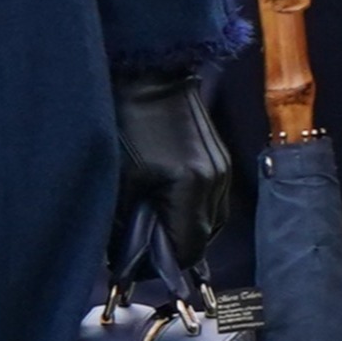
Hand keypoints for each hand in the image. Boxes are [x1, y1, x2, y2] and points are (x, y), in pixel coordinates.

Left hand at [111, 69, 233, 279]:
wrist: (148, 71)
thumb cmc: (126, 119)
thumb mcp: (118, 179)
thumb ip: (124, 226)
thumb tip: (125, 260)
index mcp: (192, 184)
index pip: (188, 248)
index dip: (162, 266)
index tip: (136, 269)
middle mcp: (216, 179)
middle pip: (203, 239)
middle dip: (172, 249)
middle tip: (140, 249)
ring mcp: (223, 167)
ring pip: (210, 221)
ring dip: (184, 230)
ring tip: (152, 225)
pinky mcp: (221, 158)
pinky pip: (212, 200)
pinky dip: (192, 210)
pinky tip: (166, 203)